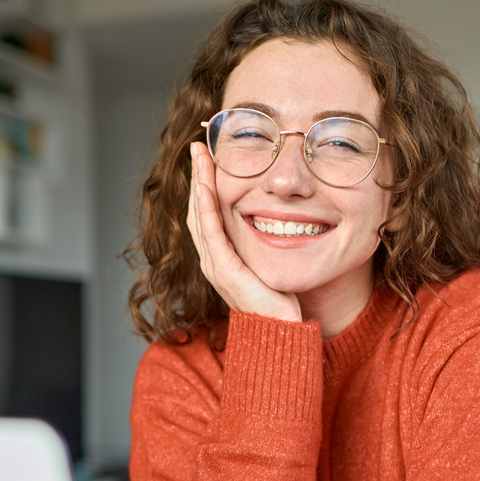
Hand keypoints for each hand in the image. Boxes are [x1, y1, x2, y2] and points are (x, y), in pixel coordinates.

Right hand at [187, 143, 301, 321]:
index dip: (205, 183)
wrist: (279, 333)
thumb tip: (282, 219)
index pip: (206, 213)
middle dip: (198, 175)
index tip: (207, 156)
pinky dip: (206, 208)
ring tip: (199, 156)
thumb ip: (266, 244)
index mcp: (220, 258)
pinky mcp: (225, 271)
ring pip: (200, 216)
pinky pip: (212, 234)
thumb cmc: (278, 304)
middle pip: (197, 209)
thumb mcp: (269, 265)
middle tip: (199, 146)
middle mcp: (212, 260)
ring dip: (199, 183)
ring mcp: (215, 266)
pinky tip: (205, 186)